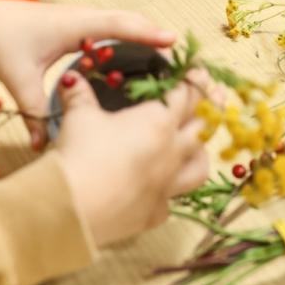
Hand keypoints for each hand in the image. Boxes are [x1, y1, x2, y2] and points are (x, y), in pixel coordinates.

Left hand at [0, 0, 176, 148]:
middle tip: (188, 62)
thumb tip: (45, 149)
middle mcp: (86, 18)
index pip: (119, 25)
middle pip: (133, 22)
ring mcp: (85, 20)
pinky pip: (117, 30)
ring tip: (176, 64)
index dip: (147, 33)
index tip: (174, 42)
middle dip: (161, 39)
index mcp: (75, 24)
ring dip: (151, 39)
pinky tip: (146, 62)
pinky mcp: (81, 28)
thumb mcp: (18, 79)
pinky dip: (135, 41)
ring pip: (127, 25)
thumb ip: (35, 112)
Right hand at [52, 70, 208, 247]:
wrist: (72, 208)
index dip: (194, 80)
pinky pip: (172, 199)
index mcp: (158, 122)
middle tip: (213, 95)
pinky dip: (169, 190)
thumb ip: (79, 94)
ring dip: (201, 151)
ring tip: (197, 143)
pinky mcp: (155, 213)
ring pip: (199, 166)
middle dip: (209, 107)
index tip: (199, 72)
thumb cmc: (80, 154)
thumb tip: (71, 78)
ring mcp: (167, 186)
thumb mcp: (79, 116)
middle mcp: (171, 153)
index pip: (186, 95)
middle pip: (202, 126)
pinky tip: (160, 187)